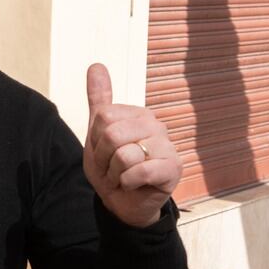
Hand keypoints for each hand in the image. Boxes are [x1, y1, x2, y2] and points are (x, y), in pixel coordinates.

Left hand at [82, 63, 181, 227]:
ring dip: (115, 173)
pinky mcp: (173, 168)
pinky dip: (127, 182)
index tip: (104, 152)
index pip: (103, 117)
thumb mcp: (98, 134)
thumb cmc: (112, 168)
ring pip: (124, 154)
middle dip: (103, 158)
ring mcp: (167, 145)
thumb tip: (96, 65)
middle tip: (112, 167)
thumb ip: (99, 100)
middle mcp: (156, 124)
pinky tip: (133, 185)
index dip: (95, 140)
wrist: (123, 203)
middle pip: (112, 134)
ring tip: (123, 176)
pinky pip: (137, 171)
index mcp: (138, 114)